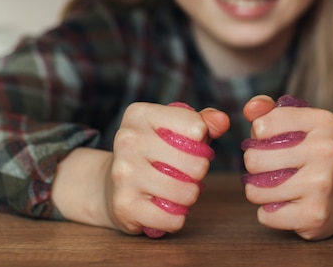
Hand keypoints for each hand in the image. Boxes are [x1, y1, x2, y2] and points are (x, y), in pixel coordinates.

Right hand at [106, 102, 228, 235]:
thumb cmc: (153, 152)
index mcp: (140, 114)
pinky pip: (172, 218)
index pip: (196, 127)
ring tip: (179, 190)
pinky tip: (166, 207)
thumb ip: (204, 121)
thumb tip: (222, 121)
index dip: (202, 141)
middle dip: (199, 171)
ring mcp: (123, 173)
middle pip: (195, 163)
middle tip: (187, 172)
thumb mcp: (174, 128)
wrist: (110, 183)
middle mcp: (128, 140)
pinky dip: (176, 218)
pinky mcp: (124, 205)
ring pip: (185, 192)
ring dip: (189, 195)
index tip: (190, 146)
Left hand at [242, 95, 332, 239]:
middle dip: (255, 165)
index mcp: (323, 122)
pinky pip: (266, 214)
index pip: (262, 125)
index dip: (258, 135)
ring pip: (256, 190)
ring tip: (277, 185)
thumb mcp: (295, 125)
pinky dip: (269, 211)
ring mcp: (322, 184)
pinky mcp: (315, 214)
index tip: (273, 140)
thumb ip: (267, 111)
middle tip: (272, 166)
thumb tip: (251, 108)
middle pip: (254, 159)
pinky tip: (287, 204)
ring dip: (259, 190)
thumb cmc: (309, 154)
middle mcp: (326, 150)